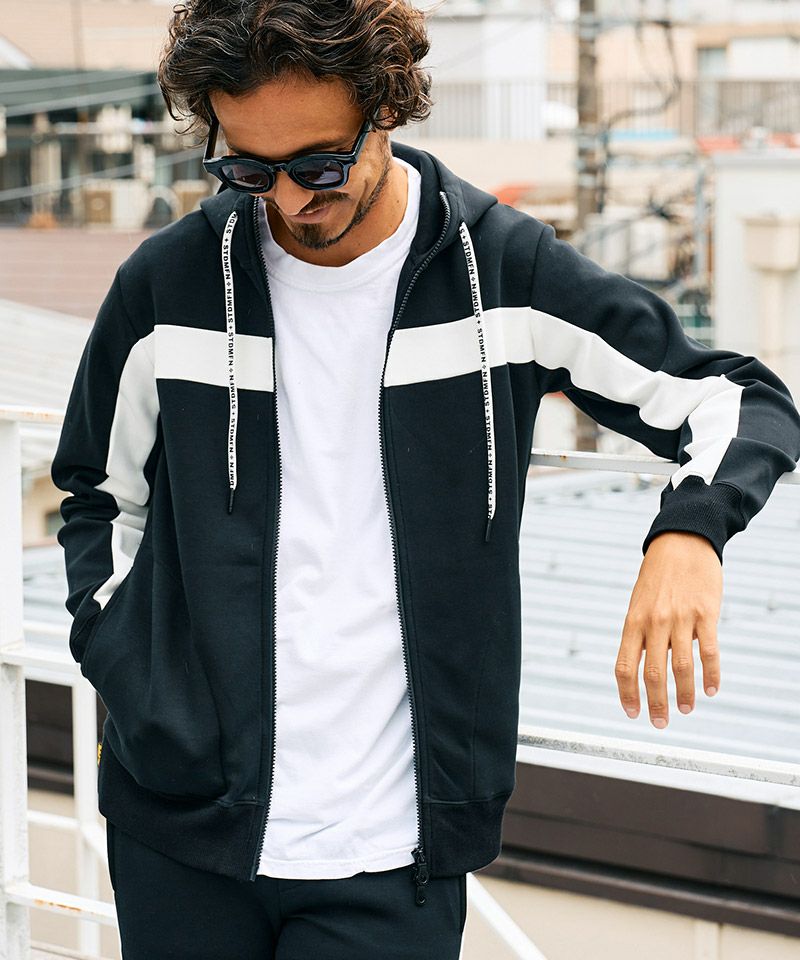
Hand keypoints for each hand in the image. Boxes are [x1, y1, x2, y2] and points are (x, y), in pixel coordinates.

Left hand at [614, 530, 722, 727]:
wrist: (682, 543)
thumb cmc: (657, 577)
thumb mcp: (638, 603)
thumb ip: (640, 634)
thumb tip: (643, 668)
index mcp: (633, 621)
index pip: (625, 666)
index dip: (627, 694)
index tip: (632, 713)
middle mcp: (654, 622)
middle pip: (653, 673)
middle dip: (656, 703)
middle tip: (660, 723)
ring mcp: (680, 618)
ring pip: (681, 667)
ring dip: (684, 694)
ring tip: (686, 709)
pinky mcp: (705, 613)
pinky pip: (708, 651)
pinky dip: (711, 674)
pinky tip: (712, 689)